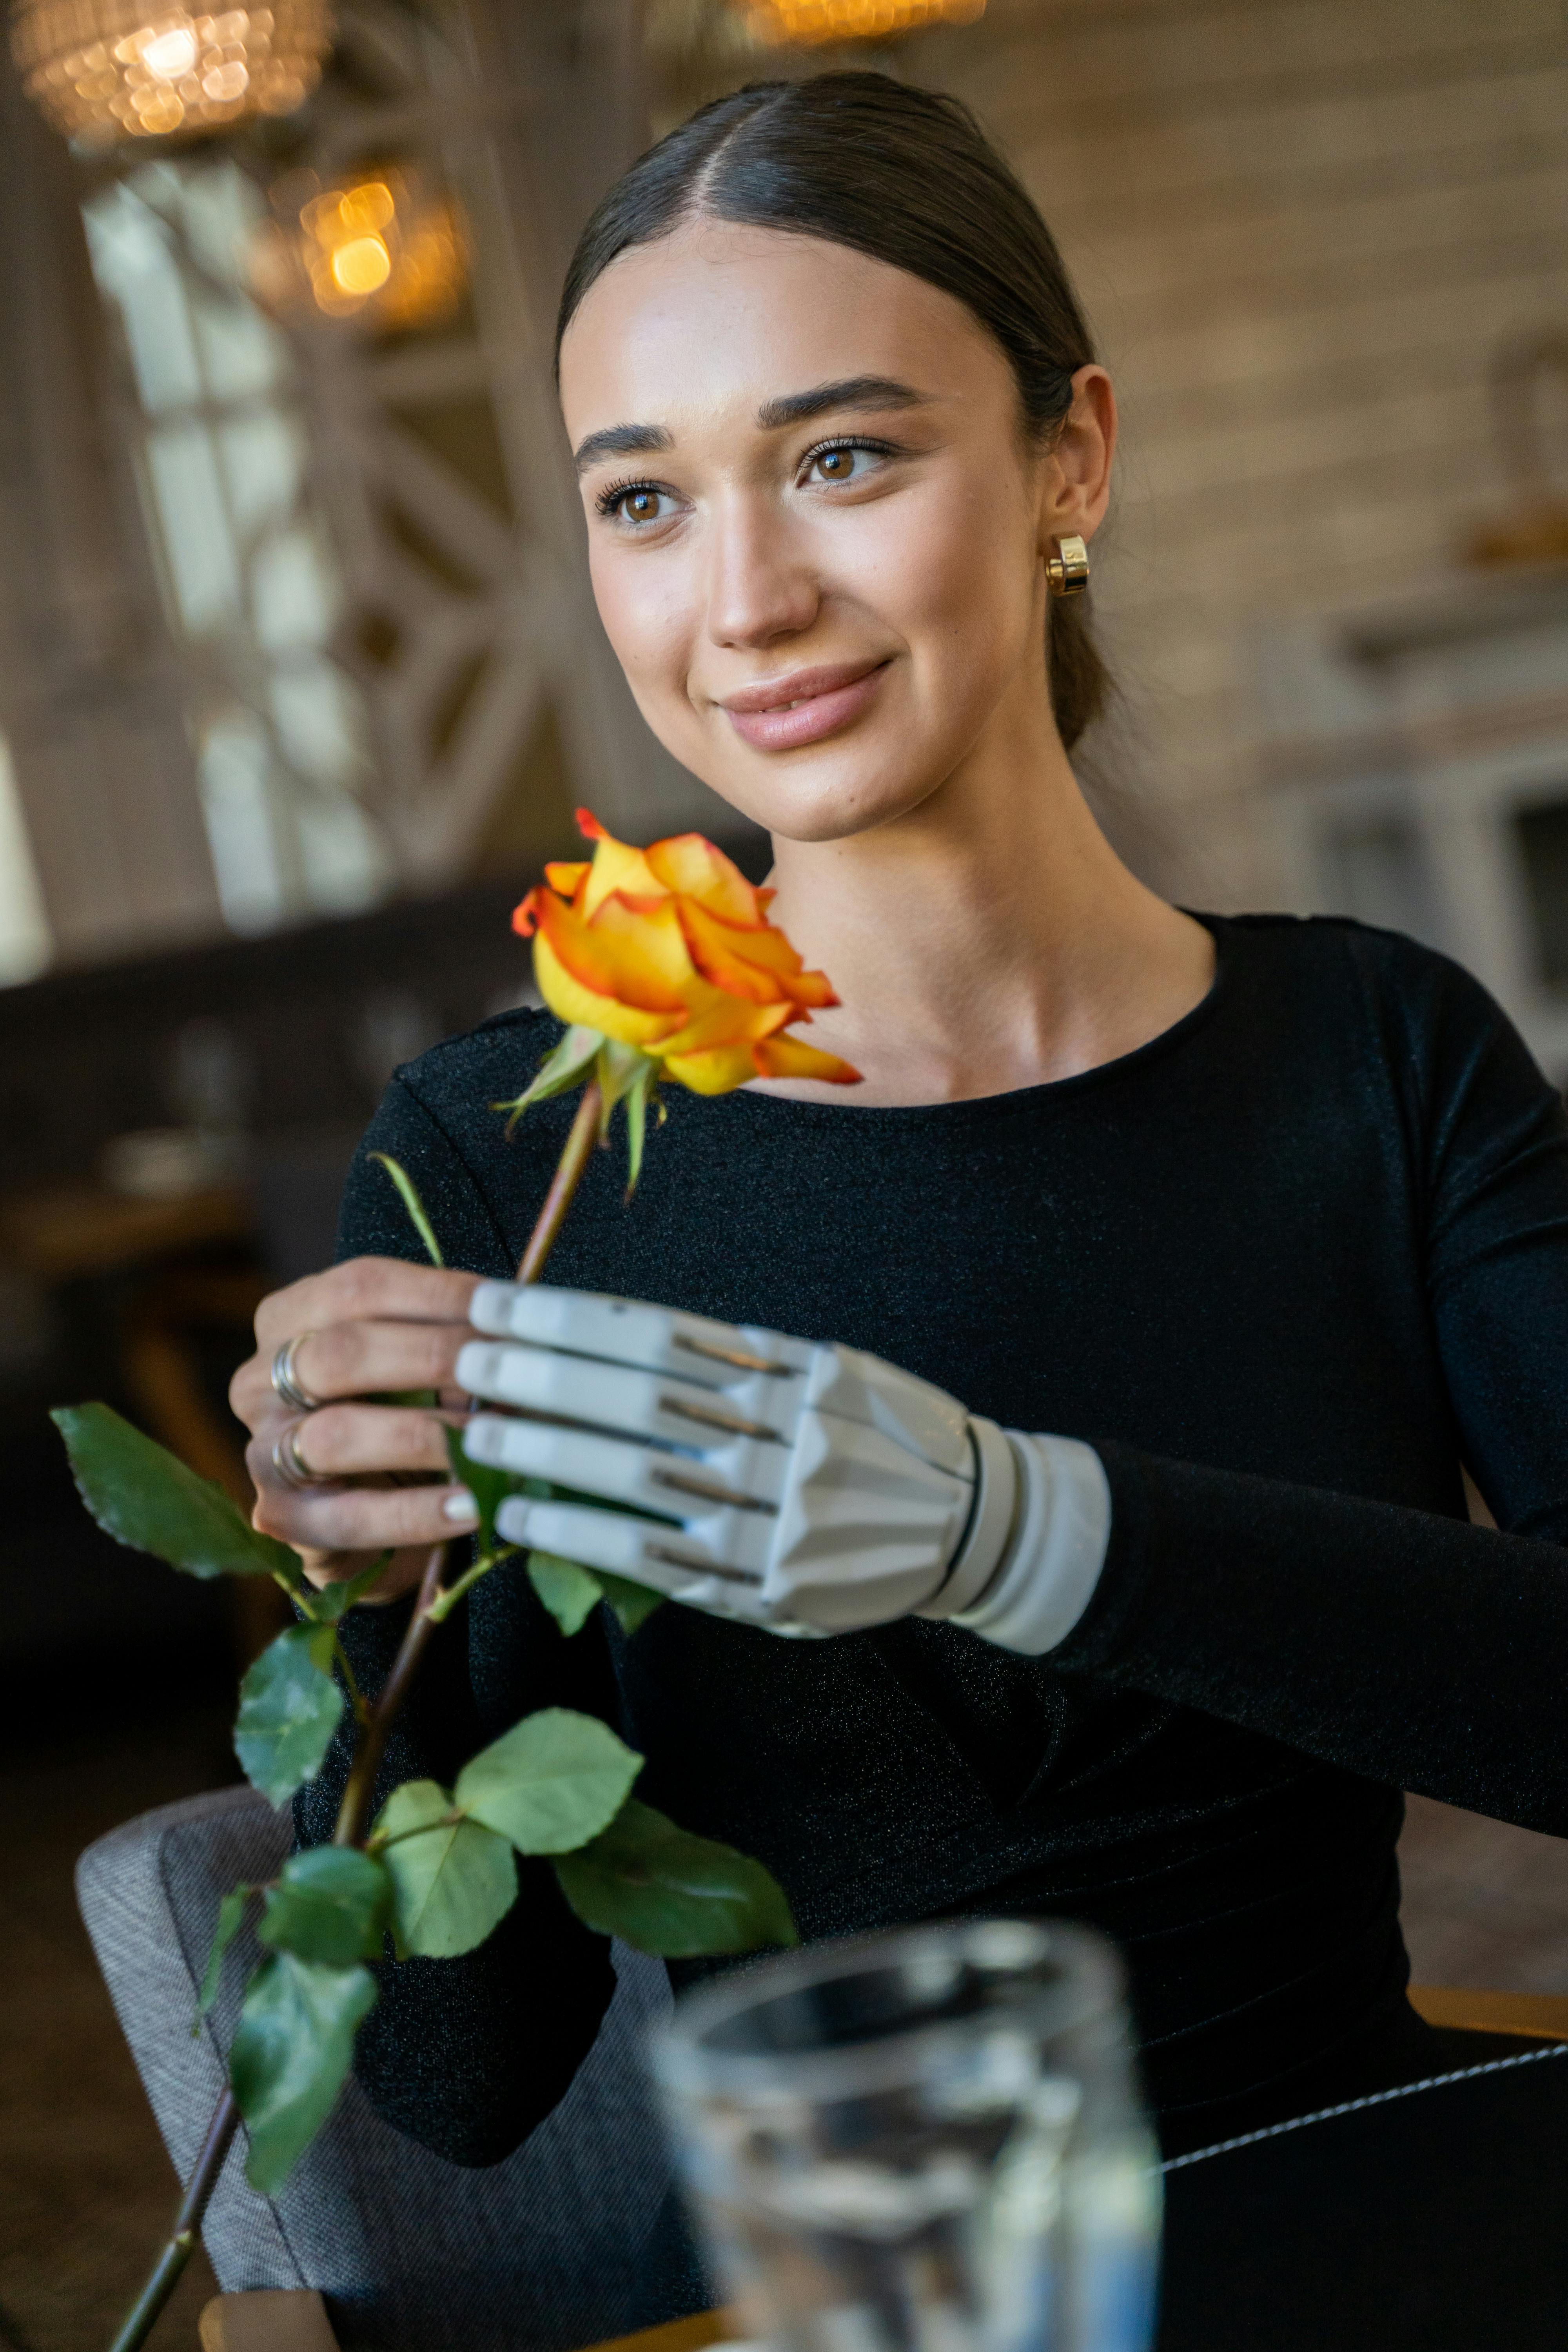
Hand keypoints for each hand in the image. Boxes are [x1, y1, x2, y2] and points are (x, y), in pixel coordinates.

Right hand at [230, 1258, 485, 1601]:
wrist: (378, 1514)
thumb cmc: (406, 1412)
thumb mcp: (423, 1364)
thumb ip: (456, 1341)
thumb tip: (529, 1331)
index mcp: (290, 1319)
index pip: (359, 1287)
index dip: (438, 1294)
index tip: (507, 1308)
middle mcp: (260, 1380)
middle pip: (342, 1353)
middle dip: (434, 1357)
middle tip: (507, 1370)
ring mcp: (264, 1451)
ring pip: (338, 1434)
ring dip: (428, 1435)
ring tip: (495, 1440)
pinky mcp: (284, 1519)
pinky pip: (350, 1518)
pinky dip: (417, 1513)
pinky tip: (473, 1507)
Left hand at [455, 1286, 1109, 1647]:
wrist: (974, 1525)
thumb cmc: (883, 1433)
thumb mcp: (827, 1371)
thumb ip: (740, 1357)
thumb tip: (618, 1337)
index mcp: (795, 1373)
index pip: (659, 1336)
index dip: (570, 1320)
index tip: (499, 1305)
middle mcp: (787, 1438)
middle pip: (642, 1400)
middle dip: (545, 1377)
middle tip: (467, 1361)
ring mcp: (779, 1517)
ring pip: (644, 1478)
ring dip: (550, 1455)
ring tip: (477, 1435)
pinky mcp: (768, 1588)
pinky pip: (660, 1560)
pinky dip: (585, 1536)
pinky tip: (524, 1521)